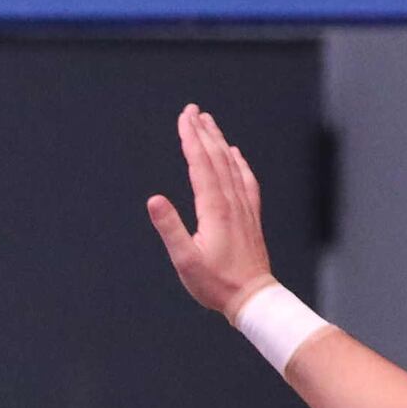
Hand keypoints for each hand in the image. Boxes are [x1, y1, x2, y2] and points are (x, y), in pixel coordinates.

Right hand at [141, 104, 279, 318]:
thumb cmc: (216, 283)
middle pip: (216, 157)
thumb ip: (170, 227)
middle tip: (192, 110)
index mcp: (214, 208)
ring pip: (231, 165)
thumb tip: (154, 199)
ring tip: (209, 123)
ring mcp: (243, 207)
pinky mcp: (250, 216)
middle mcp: (231, 201)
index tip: (183, 118)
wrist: (252, 296)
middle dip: (203, 131)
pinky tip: (234, 154)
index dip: (191, 138)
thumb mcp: (185, 260)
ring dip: (219, 141)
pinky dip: (239, 162)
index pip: (201, 164)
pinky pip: (246, 180)